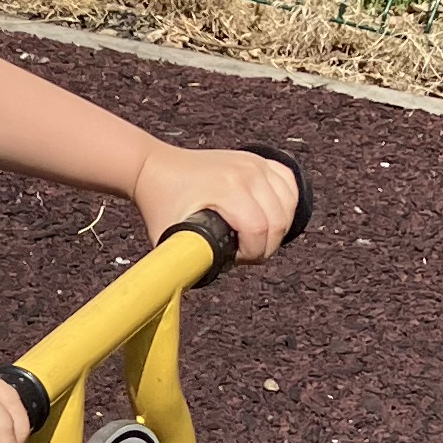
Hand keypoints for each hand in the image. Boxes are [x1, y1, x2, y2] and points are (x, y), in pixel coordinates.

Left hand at [134, 140, 298, 262]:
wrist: (154, 167)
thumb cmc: (160, 201)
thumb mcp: (169, 236)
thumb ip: (187, 263)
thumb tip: (204, 283)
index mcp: (227, 189)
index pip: (259, 231)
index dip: (251, 254)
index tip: (235, 259)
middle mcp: (246, 173)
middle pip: (278, 221)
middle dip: (265, 246)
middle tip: (245, 253)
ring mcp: (254, 163)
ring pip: (288, 204)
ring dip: (277, 227)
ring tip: (255, 237)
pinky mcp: (257, 159)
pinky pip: (288, 183)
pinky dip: (286, 202)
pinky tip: (272, 215)